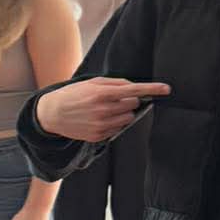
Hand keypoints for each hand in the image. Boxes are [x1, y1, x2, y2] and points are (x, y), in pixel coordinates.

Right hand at [34, 79, 169, 142]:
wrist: (52, 114)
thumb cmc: (74, 94)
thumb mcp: (92, 83)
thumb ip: (115, 83)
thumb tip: (134, 87)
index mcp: (103, 93)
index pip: (135, 91)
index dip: (153, 89)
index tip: (167, 89)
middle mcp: (104, 110)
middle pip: (134, 104)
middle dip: (130, 100)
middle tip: (114, 99)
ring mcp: (102, 125)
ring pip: (128, 118)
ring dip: (123, 112)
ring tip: (107, 109)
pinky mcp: (99, 136)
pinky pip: (119, 128)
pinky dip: (115, 122)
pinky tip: (101, 118)